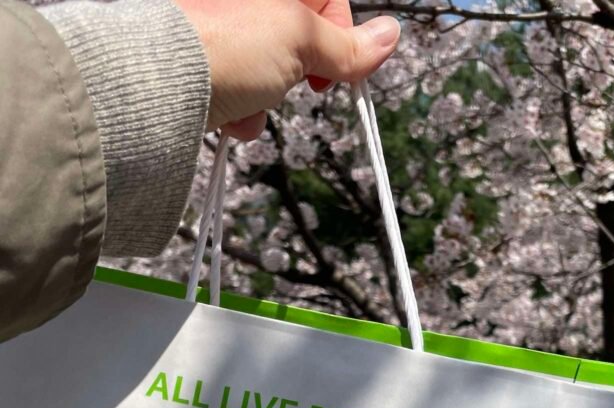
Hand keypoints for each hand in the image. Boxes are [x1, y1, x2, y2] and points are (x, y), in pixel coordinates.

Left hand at [174, 0, 399, 139]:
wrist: (147, 84)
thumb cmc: (224, 47)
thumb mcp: (300, 39)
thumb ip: (347, 44)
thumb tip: (391, 35)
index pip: (328, 0)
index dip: (342, 35)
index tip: (339, 67)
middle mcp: (242, 6)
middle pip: (298, 39)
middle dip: (298, 73)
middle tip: (292, 83)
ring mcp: (218, 33)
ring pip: (268, 69)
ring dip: (268, 98)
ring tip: (247, 105)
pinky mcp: (197, 65)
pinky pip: (236, 86)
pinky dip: (239, 108)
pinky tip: (225, 115)